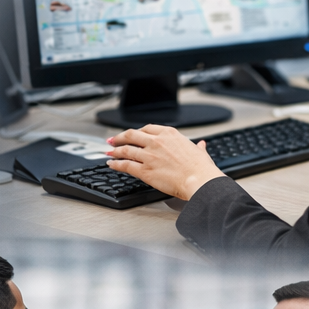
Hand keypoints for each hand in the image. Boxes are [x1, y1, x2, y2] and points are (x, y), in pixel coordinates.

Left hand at [105, 125, 224, 199]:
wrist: (199, 180)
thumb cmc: (200, 168)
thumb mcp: (199, 152)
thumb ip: (197, 147)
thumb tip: (200, 145)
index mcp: (169, 134)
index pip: (146, 128)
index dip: (136, 131)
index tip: (131, 134)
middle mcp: (156, 142)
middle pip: (131, 135)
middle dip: (119, 137)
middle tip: (112, 139)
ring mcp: (149, 156)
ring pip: (125, 150)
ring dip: (114, 150)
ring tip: (108, 152)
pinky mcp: (144, 170)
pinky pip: (125, 165)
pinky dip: (115, 164)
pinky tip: (111, 164)